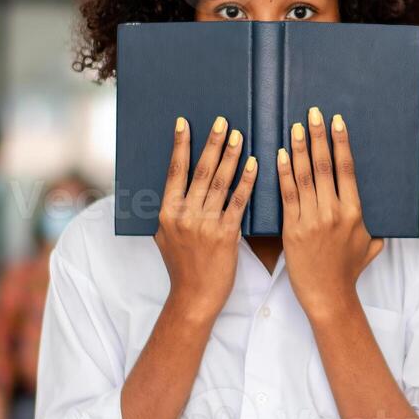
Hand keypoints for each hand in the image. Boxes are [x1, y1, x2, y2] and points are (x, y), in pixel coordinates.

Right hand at [156, 115, 258, 322]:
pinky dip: (246, 181)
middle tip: (222, 121)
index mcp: (167, 212)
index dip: (180, 145)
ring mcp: (204, 224)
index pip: (174, 171)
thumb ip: (170, 211)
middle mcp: (183, 214)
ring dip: (230, 156)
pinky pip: (238, 202)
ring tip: (238, 135)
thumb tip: (174, 186)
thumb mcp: (165, 236)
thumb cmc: (182, 267)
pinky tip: (254, 165)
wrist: (195, 297)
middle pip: (200, 171)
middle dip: (212, 143)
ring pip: (220, 182)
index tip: (185, 123)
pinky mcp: (226, 235)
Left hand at [277, 107, 383, 321]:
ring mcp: (313, 220)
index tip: (336, 122)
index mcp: (355, 212)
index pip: (347, 169)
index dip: (340, 143)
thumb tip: (381, 221)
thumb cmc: (347, 273)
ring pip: (305, 176)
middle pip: (326, 166)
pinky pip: (288, 195)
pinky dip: (284, 173)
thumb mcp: (369, 247)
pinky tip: (281, 155)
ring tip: (295, 127)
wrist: (329, 297)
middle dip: (318, 136)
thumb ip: (373, 230)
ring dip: (300, 148)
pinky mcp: (294, 229)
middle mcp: (335, 212)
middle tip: (312, 113)